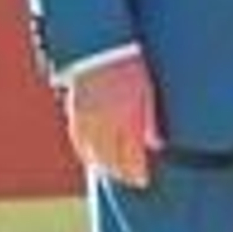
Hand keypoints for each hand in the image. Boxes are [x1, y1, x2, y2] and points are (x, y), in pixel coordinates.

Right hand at [65, 53, 163, 186]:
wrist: (104, 49)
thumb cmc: (132, 68)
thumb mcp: (146, 91)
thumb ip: (148, 119)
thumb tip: (155, 143)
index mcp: (128, 112)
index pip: (130, 151)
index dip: (135, 169)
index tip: (142, 180)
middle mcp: (107, 116)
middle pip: (112, 154)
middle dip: (122, 171)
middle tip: (132, 182)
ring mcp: (89, 114)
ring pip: (93, 150)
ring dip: (104, 165)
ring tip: (114, 175)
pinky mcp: (76, 110)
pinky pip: (79, 138)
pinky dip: (86, 152)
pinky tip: (93, 160)